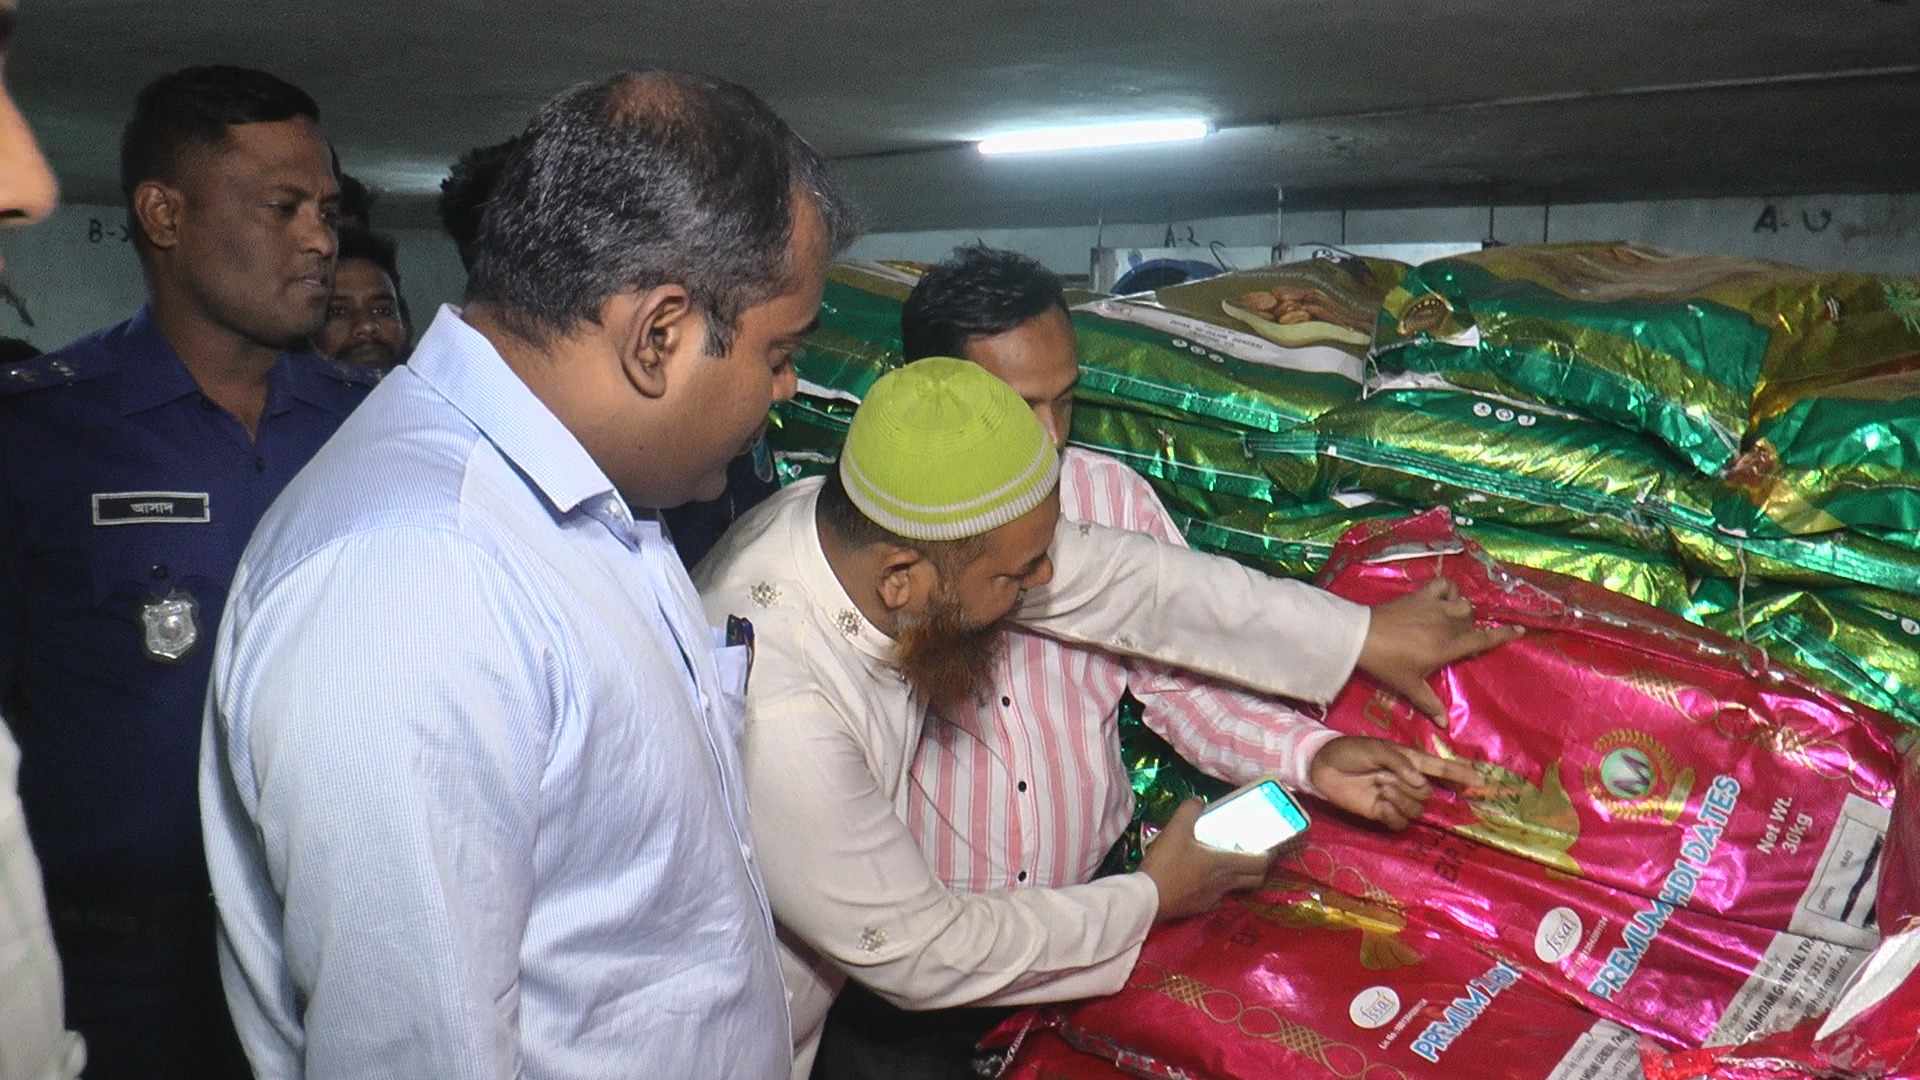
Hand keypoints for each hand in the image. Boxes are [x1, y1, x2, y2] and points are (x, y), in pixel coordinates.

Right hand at [1139, 799, 1274, 921]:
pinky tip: (1207, 880)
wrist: (1147, 898)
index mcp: (1224, 863)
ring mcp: (1213, 898)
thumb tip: (1199, 801)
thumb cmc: (1166, 864)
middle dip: (1260, 868)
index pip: (1260, 863)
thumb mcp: (1175, 829)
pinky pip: (1219, 898)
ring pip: (1238, 889)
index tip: (1270, 846)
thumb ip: (1189, 810)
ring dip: (1241, 878)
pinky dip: (1220, 889)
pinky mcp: (1200, 908)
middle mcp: (1225, 883)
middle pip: (1256, 879)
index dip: (1270, 855)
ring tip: (1230, 864)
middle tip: (1254, 854)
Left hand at [1308, 735, 1479, 830]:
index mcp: (1410, 761)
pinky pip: (1401, 822)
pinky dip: (1392, 814)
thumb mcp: (1376, 748)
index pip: (1440, 769)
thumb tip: (1421, 782)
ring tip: (1380, 786)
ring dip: (1400, 798)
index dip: (1460, 774)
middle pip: (1428, 794)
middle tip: (1385, 776)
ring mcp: (1396, 799)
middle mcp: (1408, 781)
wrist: (1324, 766)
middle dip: (1410, 786)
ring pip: (1416, 809)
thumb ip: (1400, 762)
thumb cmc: (1351, 750)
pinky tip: (1379, 803)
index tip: (1480, 781)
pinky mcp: (1382, 814)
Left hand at [1356, 576, 1522, 721]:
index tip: (1519, 630)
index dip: (1503, 635)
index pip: (1483, 640)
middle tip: (1461, 639)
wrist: (1361, 637)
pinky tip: (1444, 597)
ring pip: (1463, 603)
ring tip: (1454, 619)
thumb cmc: (1388, 664)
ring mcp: (1434, 606)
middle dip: (1472, 628)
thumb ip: (1430, 704)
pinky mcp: (1420, 595)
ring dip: (1463, 610)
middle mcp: (1447, 624)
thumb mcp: (1409, 686)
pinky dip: (1448, 589)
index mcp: (1448, 647)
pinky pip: (1443, 585)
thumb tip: (1445, 725)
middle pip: (1472, 621)